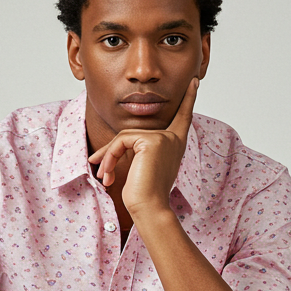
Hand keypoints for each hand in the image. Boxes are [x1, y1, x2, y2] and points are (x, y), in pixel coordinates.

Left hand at [87, 77, 198, 218]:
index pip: (182, 118)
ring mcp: (163, 138)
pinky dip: (110, 157)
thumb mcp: (142, 168)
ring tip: (104, 177)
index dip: (188, 100)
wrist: (149, 208)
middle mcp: (173, 139)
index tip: (193, 82)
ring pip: (124, 138)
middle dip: (111, 152)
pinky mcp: (151, 141)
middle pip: (133, 134)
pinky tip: (108, 175)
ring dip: (108, 158)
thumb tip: (114, 146)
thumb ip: (138, 151)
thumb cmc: (146, 195)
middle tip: (97, 167)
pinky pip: (122, 141)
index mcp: (175, 145)